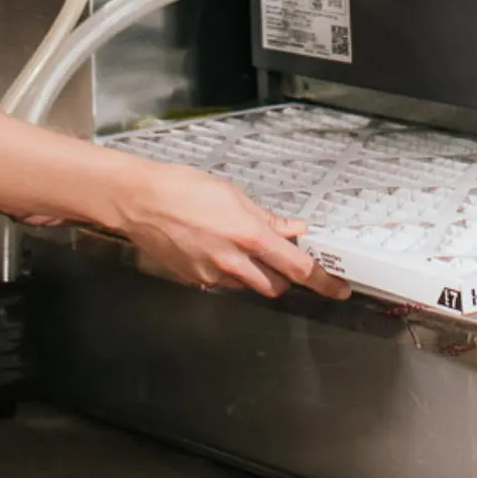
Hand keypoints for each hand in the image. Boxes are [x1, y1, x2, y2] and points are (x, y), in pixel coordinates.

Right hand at [110, 160, 350, 300]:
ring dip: (255, 275)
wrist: (139, 201)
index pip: (298, 268)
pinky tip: (215, 249)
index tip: (337, 288)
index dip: (323, 281)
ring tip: (238, 247)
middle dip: (284, 276)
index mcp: (249, 237)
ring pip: (249, 286)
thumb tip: (292, 229)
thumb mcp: (232, 195)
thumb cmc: (181, 189)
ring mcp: (212, 275)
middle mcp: (233, 262)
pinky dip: (229, 273)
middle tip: (279, 257)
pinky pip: (223, 284)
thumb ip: (267, 218)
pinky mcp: (195, 281)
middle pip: (276, 286)